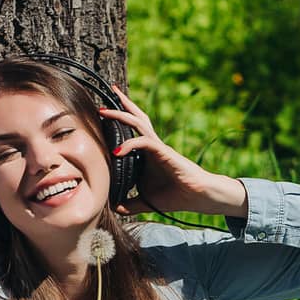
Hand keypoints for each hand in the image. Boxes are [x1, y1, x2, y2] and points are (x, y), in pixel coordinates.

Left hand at [99, 85, 246, 218]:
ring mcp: (158, 147)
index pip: (133, 130)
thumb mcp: (146, 201)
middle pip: (136, 118)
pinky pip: (145, 142)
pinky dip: (130, 145)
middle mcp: (152, 146)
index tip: (103, 111)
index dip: (119, 119)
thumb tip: (115, 208)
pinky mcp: (164, 152)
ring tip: (104, 111)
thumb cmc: (175, 196)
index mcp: (147, 153)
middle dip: (121, 104)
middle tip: (108, 91)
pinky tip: (117, 151)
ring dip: (121, 115)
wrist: (196, 197)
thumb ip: (130, 203)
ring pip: (139, 123)